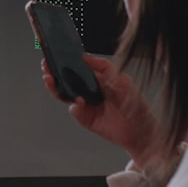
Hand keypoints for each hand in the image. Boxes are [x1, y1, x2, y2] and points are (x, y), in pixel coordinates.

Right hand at [43, 54, 166, 166]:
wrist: (141, 132)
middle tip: (46, 67)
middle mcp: (89, 91)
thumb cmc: (136, 105)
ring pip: (65, 94)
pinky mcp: (86, 118)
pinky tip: (79, 101)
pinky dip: (74, 105)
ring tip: (51, 80)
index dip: (65, 61)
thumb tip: (86, 56)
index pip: (77, 67)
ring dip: (56, 87)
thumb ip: (104, 66)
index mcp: (97, 79)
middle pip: (66, 80)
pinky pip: (75, 110)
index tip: (55, 54)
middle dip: (53, 73)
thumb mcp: (123, 79)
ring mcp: (86, 105)